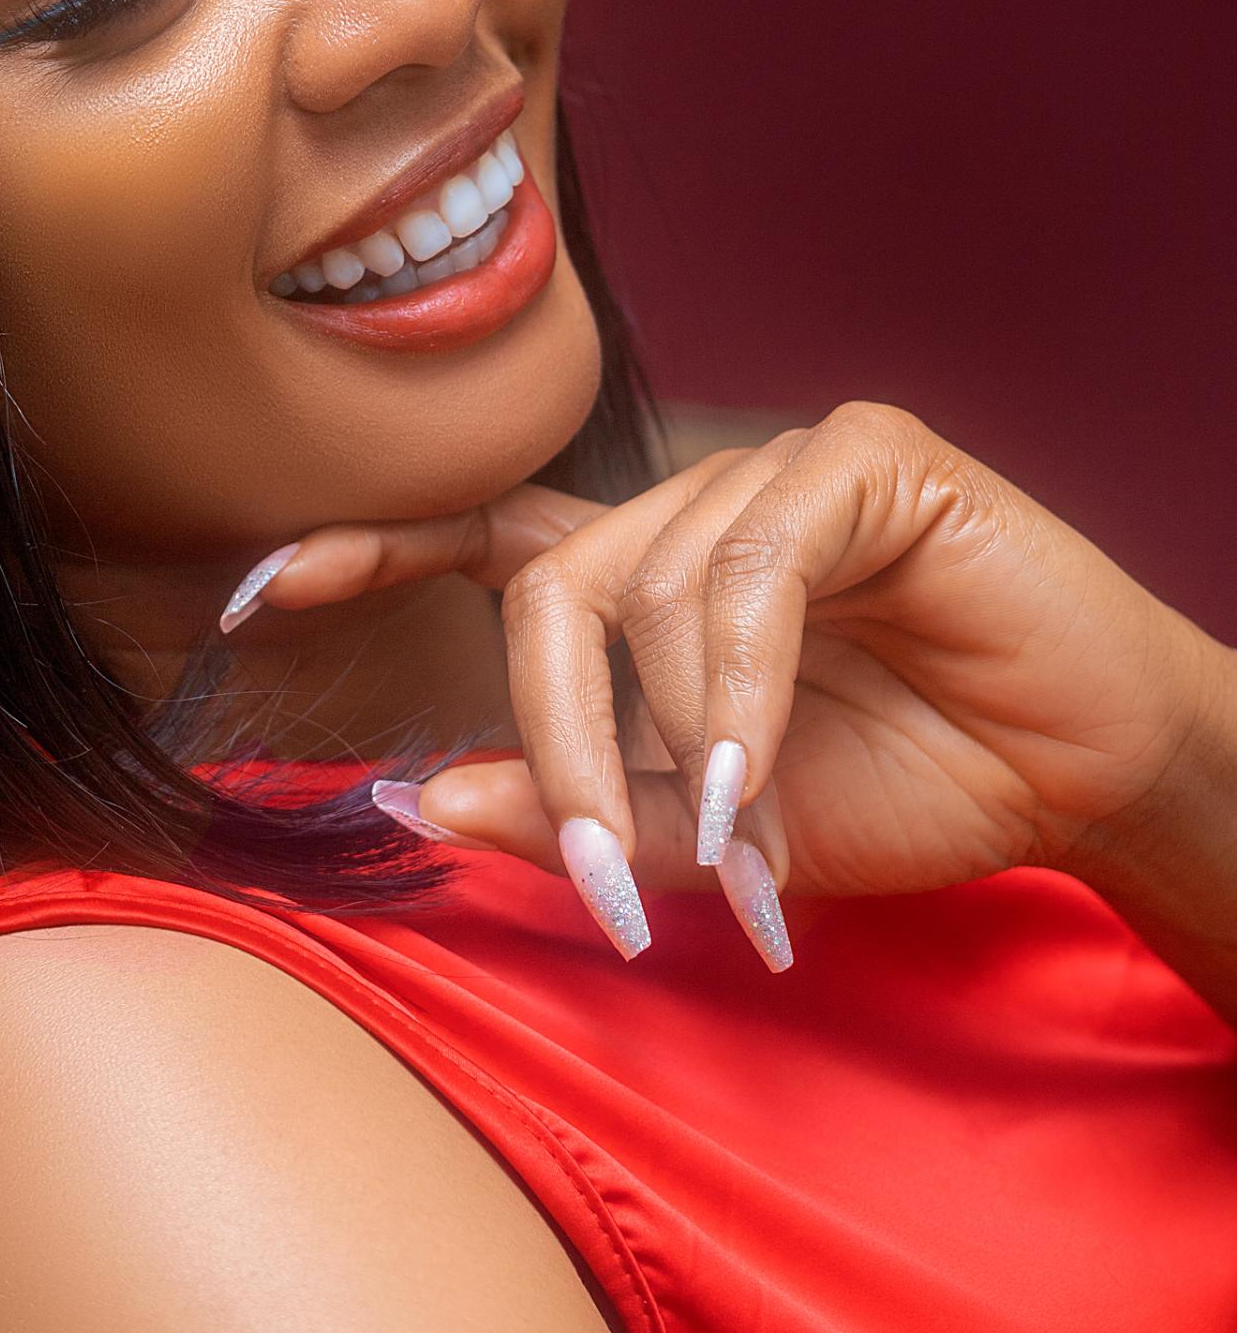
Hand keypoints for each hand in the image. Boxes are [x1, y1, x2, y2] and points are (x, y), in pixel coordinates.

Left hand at [217, 403, 1228, 973]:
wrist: (1083, 781)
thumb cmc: (908, 790)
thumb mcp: (711, 835)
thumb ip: (576, 809)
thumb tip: (415, 791)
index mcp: (646, 583)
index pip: (483, 540)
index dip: (366, 549)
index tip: (249, 591)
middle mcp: (692, 511)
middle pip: (549, 591)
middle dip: (554, 740)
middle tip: (605, 870)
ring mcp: (775, 473)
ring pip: (649, 585)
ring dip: (682, 738)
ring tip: (745, 837)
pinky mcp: (864, 461)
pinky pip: (750, 564)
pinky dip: (742, 683)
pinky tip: (763, 768)